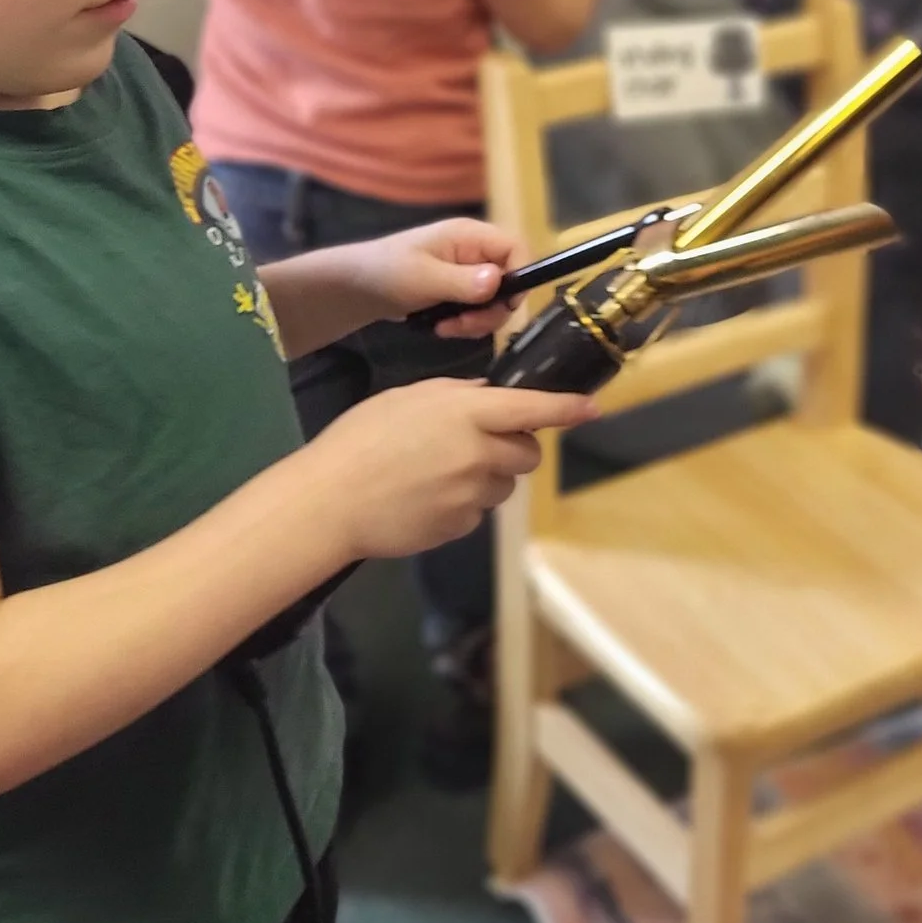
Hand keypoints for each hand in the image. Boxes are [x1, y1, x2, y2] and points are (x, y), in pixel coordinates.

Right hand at [308, 379, 597, 556]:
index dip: (565, 408)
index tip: (590, 408)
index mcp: (467, 413)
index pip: (531, 409)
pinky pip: (478, 512)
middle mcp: (478, 453)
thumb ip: (456, 396)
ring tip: (438, 474)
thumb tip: (489, 396)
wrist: (330, 501)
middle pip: (526, 454)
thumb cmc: (360, 440)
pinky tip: (426, 498)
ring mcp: (472, 494)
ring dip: (486, 478)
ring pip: (504, 486)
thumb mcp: (407, 398)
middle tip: (475, 445)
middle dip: (512, 448)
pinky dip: (462, 504)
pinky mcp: (462, 527)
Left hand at [363, 217, 522, 338]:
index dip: (520, 276)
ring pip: (496, 301)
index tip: (503, 306)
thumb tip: (499, 283)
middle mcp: (475, 251)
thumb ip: (462, 282)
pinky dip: (465, 324)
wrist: (355, 287)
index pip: (516, 248)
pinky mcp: (459, 291)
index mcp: (470, 236)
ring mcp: (468, 272)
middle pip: (511, 280)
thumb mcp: (422, 279)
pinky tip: (442, 327)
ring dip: (477, 322)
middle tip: (464, 325)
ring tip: (446, 328)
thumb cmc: (386, 272)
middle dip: (492, 310)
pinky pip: (479, 310)